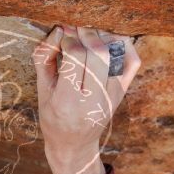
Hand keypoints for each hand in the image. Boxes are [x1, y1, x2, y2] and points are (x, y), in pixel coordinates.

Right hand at [32, 25, 140, 173]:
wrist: (74, 145)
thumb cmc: (53, 116)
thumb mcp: (42, 91)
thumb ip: (44, 58)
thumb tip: (59, 29)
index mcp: (67, 101)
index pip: (74, 57)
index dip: (68, 39)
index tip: (61, 36)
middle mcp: (93, 100)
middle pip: (98, 53)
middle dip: (86, 33)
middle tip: (76, 29)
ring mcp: (112, 96)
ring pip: (116, 53)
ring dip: (102, 36)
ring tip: (89, 34)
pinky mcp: (122, 92)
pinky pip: (132, 61)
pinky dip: (124, 45)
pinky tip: (108, 41)